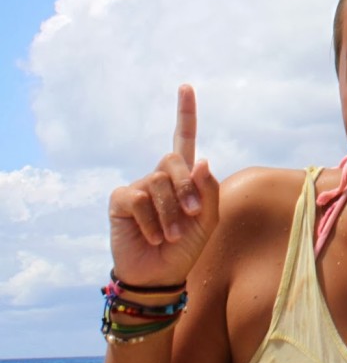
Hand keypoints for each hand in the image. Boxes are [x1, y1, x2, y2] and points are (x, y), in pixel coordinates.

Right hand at [108, 84, 219, 287]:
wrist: (161, 275)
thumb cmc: (186, 247)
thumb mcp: (208, 220)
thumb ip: (209, 190)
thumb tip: (202, 160)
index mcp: (185, 176)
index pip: (184, 138)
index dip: (185, 113)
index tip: (186, 87)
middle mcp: (160, 176)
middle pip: (174, 160)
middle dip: (186, 187)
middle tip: (192, 215)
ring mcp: (139, 186)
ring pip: (158, 182)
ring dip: (170, 213)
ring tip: (172, 235)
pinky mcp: (121, 201)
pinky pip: (138, 199)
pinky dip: (150, 220)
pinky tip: (153, 236)